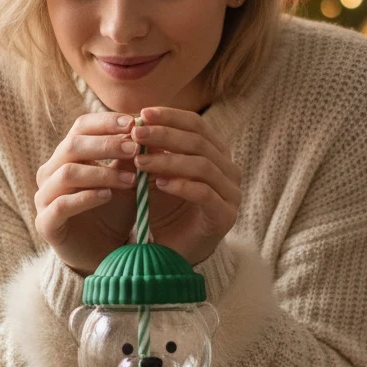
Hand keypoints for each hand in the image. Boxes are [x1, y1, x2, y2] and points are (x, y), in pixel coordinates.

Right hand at [34, 112, 140, 274]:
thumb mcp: (127, 181)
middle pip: (72, 146)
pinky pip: (61, 205)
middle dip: (105, 144)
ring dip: (101, 173)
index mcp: (67, 156)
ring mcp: (44, 197)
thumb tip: (152, 129)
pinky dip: (86, 198)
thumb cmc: (113, 212)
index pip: (81, 127)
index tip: (132, 122)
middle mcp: (50, 172)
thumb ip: (132, 159)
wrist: (102, 253)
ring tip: (131, 180)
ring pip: (66, 173)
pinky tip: (108, 196)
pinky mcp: (45, 223)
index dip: (105, 122)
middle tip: (134, 148)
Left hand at [131, 106, 241, 264]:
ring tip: (139, 161)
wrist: (171, 252)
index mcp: (216, 154)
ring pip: (202, 166)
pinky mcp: (225, 217)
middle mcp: (229, 170)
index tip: (143, 114)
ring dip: (168, 161)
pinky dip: (181, 186)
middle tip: (137, 134)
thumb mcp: (154, 174)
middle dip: (166, 135)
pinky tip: (159, 184)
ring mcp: (231, 194)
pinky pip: (206, 194)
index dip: (171, 116)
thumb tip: (136, 122)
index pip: (198, 126)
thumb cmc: (163, 209)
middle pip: (200, 143)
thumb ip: (152, 151)